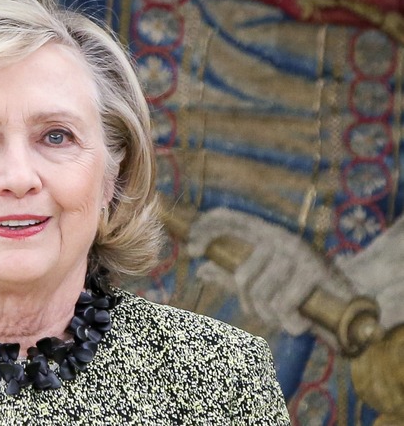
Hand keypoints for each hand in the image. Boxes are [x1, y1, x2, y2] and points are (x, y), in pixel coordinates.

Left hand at [186, 208, 351, 334]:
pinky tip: (300, 322)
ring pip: (261, 294)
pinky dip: (289, 322)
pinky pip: (282, 306)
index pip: (230, 218)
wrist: (349, 306)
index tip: (192, 250)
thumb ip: (229, 274)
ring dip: (272, 316)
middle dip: (250, 303)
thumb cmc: (298, 294)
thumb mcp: (261, 283)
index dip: (206, 229)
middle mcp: (280, 238)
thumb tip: (201, 267)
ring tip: (288, 316)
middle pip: (241, 275)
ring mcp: (297, 252)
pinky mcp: (313, 270)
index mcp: (265, 236)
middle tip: (265, 311)